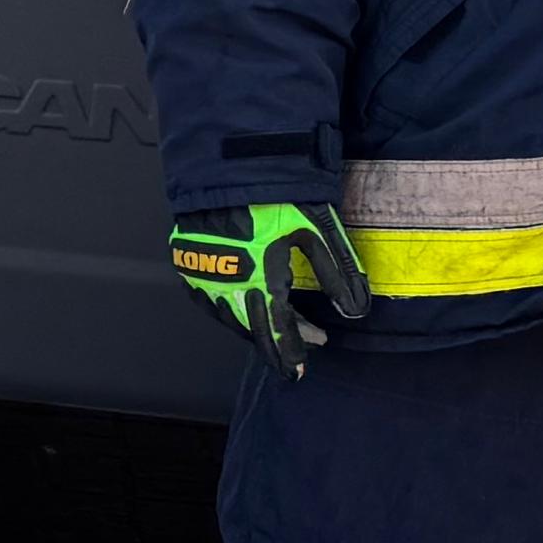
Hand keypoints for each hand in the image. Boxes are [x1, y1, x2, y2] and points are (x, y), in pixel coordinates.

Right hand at [172, 203, 371, 373]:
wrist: (225, 170)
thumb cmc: (274, 195)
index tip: (298, 372)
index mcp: (261, 275)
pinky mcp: (187, 266)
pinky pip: (209, 302)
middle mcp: (227, 282)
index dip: (289, 352)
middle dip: (278, 344)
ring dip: (256, 328)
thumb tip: (355, 309)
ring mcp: (202, 275)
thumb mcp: (316, 229)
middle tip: (303, 348)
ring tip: (282, 326)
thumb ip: (337, 271)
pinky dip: (231, 312)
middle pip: (253, 328)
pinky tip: (247, 308)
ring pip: (229, 318)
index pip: (277, 327)